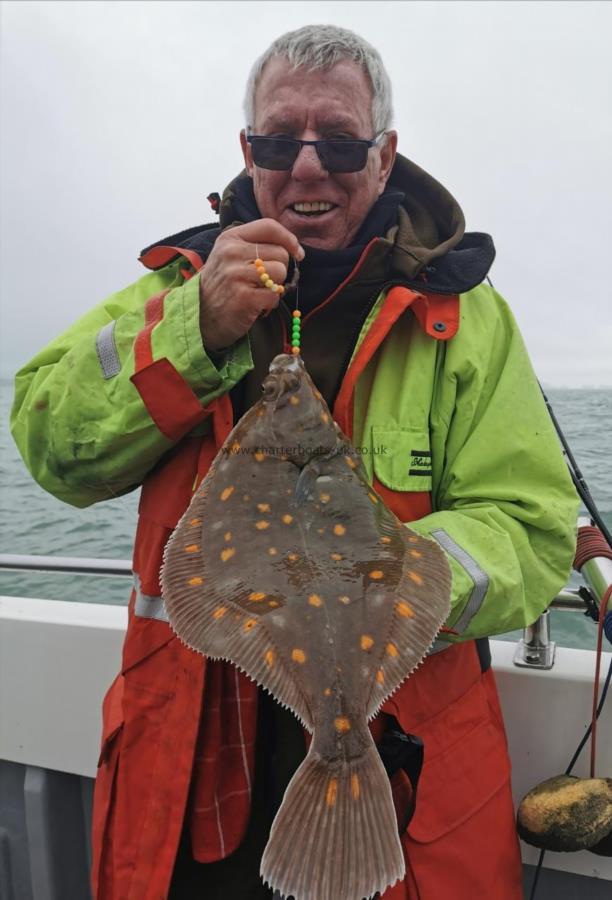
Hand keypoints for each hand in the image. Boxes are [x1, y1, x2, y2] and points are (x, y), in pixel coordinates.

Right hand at [199, 219, 304, 350]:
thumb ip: (255, 245)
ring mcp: (236, 275)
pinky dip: (270, 303)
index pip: (269, 227)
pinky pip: (275, 295)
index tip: (296, 252)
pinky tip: (256, 304)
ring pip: (281, 273)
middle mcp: (232, 252)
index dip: (289, 239)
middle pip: (280, 253)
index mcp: (230, 238)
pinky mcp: (244, 297)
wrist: (201, 316)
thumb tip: (294, 248)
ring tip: (258, 291)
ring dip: (276, 286)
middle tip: (264, 281)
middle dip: (279, 269)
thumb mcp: (229, 255)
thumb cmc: (222, 284)